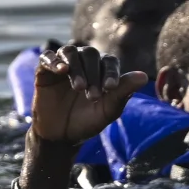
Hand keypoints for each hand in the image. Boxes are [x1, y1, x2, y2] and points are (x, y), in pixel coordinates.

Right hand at [30, 44, 146, 144]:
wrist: (60, 136)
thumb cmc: (87, 122)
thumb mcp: (107, 110)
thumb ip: (123, 92)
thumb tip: (144, 76)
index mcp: (101, 70)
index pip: (109, 62)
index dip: (111, 72)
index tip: (110, 88)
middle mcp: (83, 63)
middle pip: (90, 54)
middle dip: (93, 73)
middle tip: (92, 96)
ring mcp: (64, 65)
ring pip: (70, 52)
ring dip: (76, 67)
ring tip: (78, 87)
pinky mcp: (44, 70)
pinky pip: (47, 57)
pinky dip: (54, 60)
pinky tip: (61, 70)